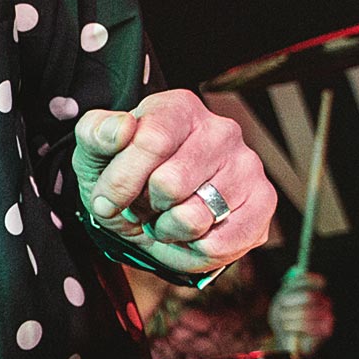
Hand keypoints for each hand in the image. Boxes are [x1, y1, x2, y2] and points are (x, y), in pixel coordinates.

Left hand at [72, 89, 275, 278]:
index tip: (105, 200)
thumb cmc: (125, 174)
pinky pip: (219, 245)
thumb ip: (96, 134)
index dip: (121, 181)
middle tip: (143, 204)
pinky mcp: (263, 203)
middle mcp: (221, 131)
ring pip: (194, 218)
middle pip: (170, 183)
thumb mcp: (95, 153)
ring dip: (166, 229)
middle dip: (144, 206)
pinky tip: (187, 233)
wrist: (150, 210)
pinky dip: (191, 250)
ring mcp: (247, 166)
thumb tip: (122, 128)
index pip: (151, 141)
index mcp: (179, 108)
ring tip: (165, 216)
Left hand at [269, 267, 333, 356]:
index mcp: (316, 292)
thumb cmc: (283, 317)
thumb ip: (290, 286)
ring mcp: (328, 316)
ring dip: (290, 318)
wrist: (286, 340)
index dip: (306, 281)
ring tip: (285, 322)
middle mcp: (325, 302)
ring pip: (307, 312)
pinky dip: (295, 327)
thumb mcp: (282, 299)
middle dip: (290, 303)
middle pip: (309, 296)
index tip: (292, 286)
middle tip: (281, 310)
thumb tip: (298, 267)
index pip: (318, 281)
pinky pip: (309, 326)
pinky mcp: (327, 330)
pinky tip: (291, 329)